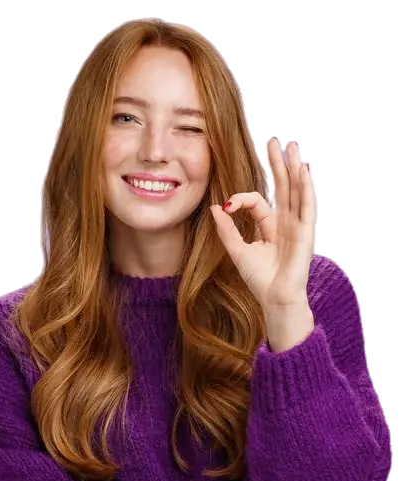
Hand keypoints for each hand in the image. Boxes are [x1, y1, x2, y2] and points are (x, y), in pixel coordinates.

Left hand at [210, 138, 315, 311]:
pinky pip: (306, 206)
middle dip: (279, 165)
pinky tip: (304, 170)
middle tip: (276, 141)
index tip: (228, 205)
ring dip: (294, 169)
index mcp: (271, 228)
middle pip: (283, 188)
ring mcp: (297, 227)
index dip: (242, 199)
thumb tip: (215, 206)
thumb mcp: (237, 251)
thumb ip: (227, 229)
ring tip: (293, 147)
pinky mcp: (305, 233)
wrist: (274, 299)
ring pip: (296, 191)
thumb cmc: (259, 280)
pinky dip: (306, 188)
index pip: (258, 202)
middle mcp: (286, 224)